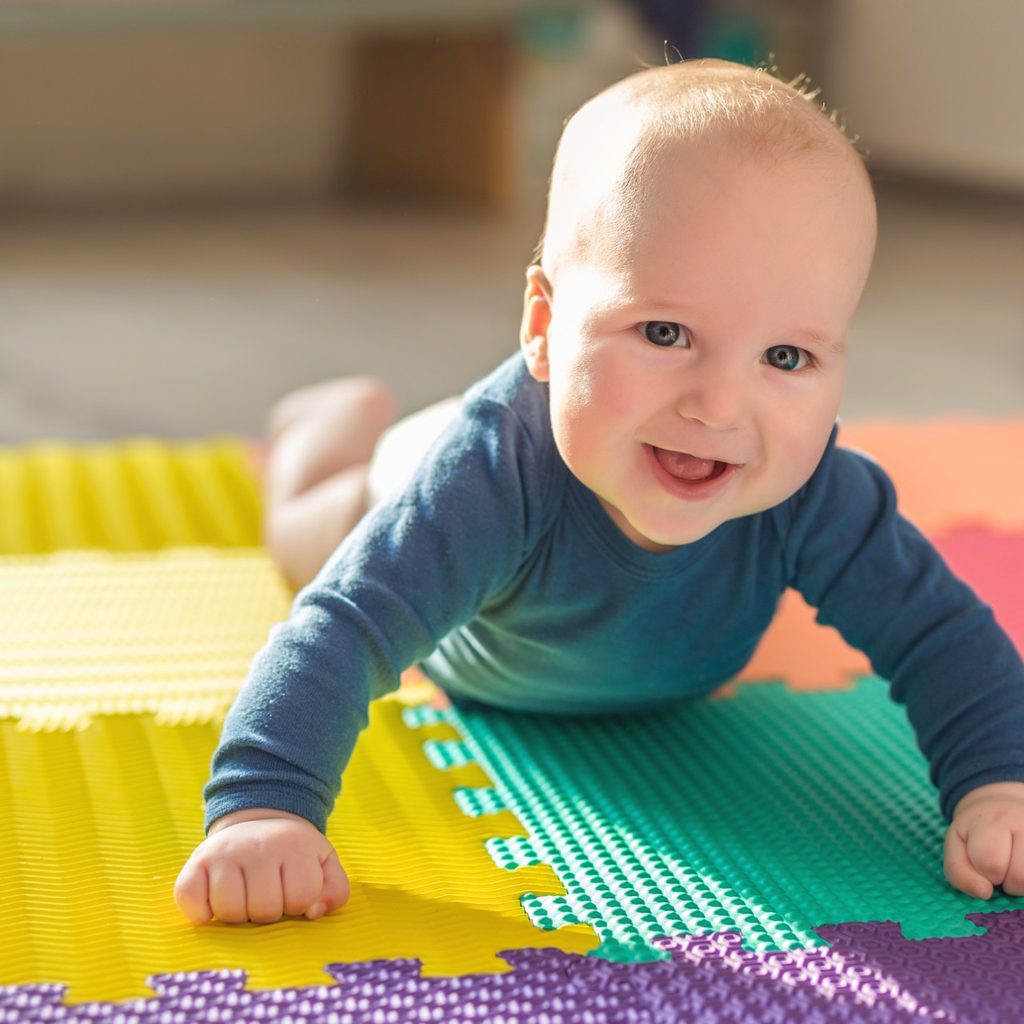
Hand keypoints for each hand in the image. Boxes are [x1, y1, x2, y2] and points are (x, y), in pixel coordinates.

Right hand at [174, 808, 349, 923]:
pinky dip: (201, 913)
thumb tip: (315, 912)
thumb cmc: (292, 854)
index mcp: (295, 844)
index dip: (299, 903)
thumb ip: (335, 890)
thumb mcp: (323, 863)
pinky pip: (192, 905)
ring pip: (230, 912)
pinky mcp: (195, 864)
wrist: (255, 821)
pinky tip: (213, 901)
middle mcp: (258, 845)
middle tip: (266, 892)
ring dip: (238, 914)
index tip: (291, 888)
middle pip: (264, 910)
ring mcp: (224, 853)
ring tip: (244, 895)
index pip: (302, 899)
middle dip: (268, 911)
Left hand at [945, 781, 1023, 898]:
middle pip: (1019, 877)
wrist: (999, 807)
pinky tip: (1021, 867)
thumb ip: (959, 872)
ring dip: (1020, 884)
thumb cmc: (975, 833)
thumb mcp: (956, 847)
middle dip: (1005, 881)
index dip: (983, 872)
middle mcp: (1022, 823)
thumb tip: (984, 893)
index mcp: (990, 821)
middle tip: (1000, 868)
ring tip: (1013, 868)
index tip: (981, 863)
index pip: (989, 861)